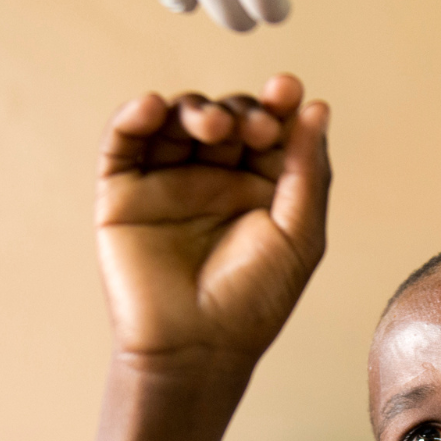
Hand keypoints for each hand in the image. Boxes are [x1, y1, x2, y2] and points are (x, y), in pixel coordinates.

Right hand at [96, 74, 329, 375]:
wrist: (196, 349)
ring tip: (212, 128)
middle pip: (225, 117)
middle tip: (253, 125)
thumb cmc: (254, 303)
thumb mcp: (300, 236)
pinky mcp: (123, 194)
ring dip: (194, 109)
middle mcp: (214, 180)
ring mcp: (167, 183)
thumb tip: (317, 109)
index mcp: (260, 187)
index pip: (268, 129)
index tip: (287, 90)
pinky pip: (123, 142)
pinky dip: (134, 116)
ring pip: (176, 121)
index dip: (277, 103)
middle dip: (241, 110)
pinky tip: (152, 108)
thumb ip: (307, 171)